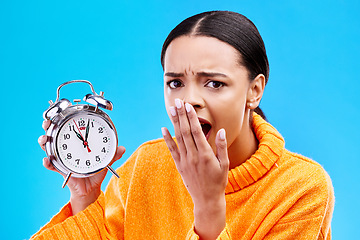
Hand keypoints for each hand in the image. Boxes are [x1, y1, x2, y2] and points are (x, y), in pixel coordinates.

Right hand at [38, 119, 125, 214]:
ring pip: (48, 147)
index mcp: (78, 142)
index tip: (61, 112)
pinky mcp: (60, 169)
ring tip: (44, 139)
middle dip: (48, 126)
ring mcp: (62, 157)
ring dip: (44, 141)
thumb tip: (122, 149)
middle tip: (47, 123)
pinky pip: (50, 165)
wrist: (91, 188)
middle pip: (54, 133)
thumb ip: (113, 154)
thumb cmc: (96, 170)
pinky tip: (46, 160)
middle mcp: (67, 147)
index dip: (63, 119)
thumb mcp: (106, 160)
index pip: (69, 127)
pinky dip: (47, 162)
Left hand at [162, 99, 228, 239]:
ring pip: (178, 138)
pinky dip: (167, 139)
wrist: (206, 199)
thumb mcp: (224, 164)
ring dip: (174, 123)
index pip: (197, 132)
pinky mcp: (179, 165)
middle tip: (178, 102)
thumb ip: (221, 147)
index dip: (192, 118)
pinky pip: (172, 150)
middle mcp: (193, 156)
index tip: (188, 106)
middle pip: (186, 132)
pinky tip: (163, 129)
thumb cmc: (218, 181)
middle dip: (181, 115)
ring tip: (171, 110)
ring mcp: (185, 160)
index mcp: (206, 155)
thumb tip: (220, 130)